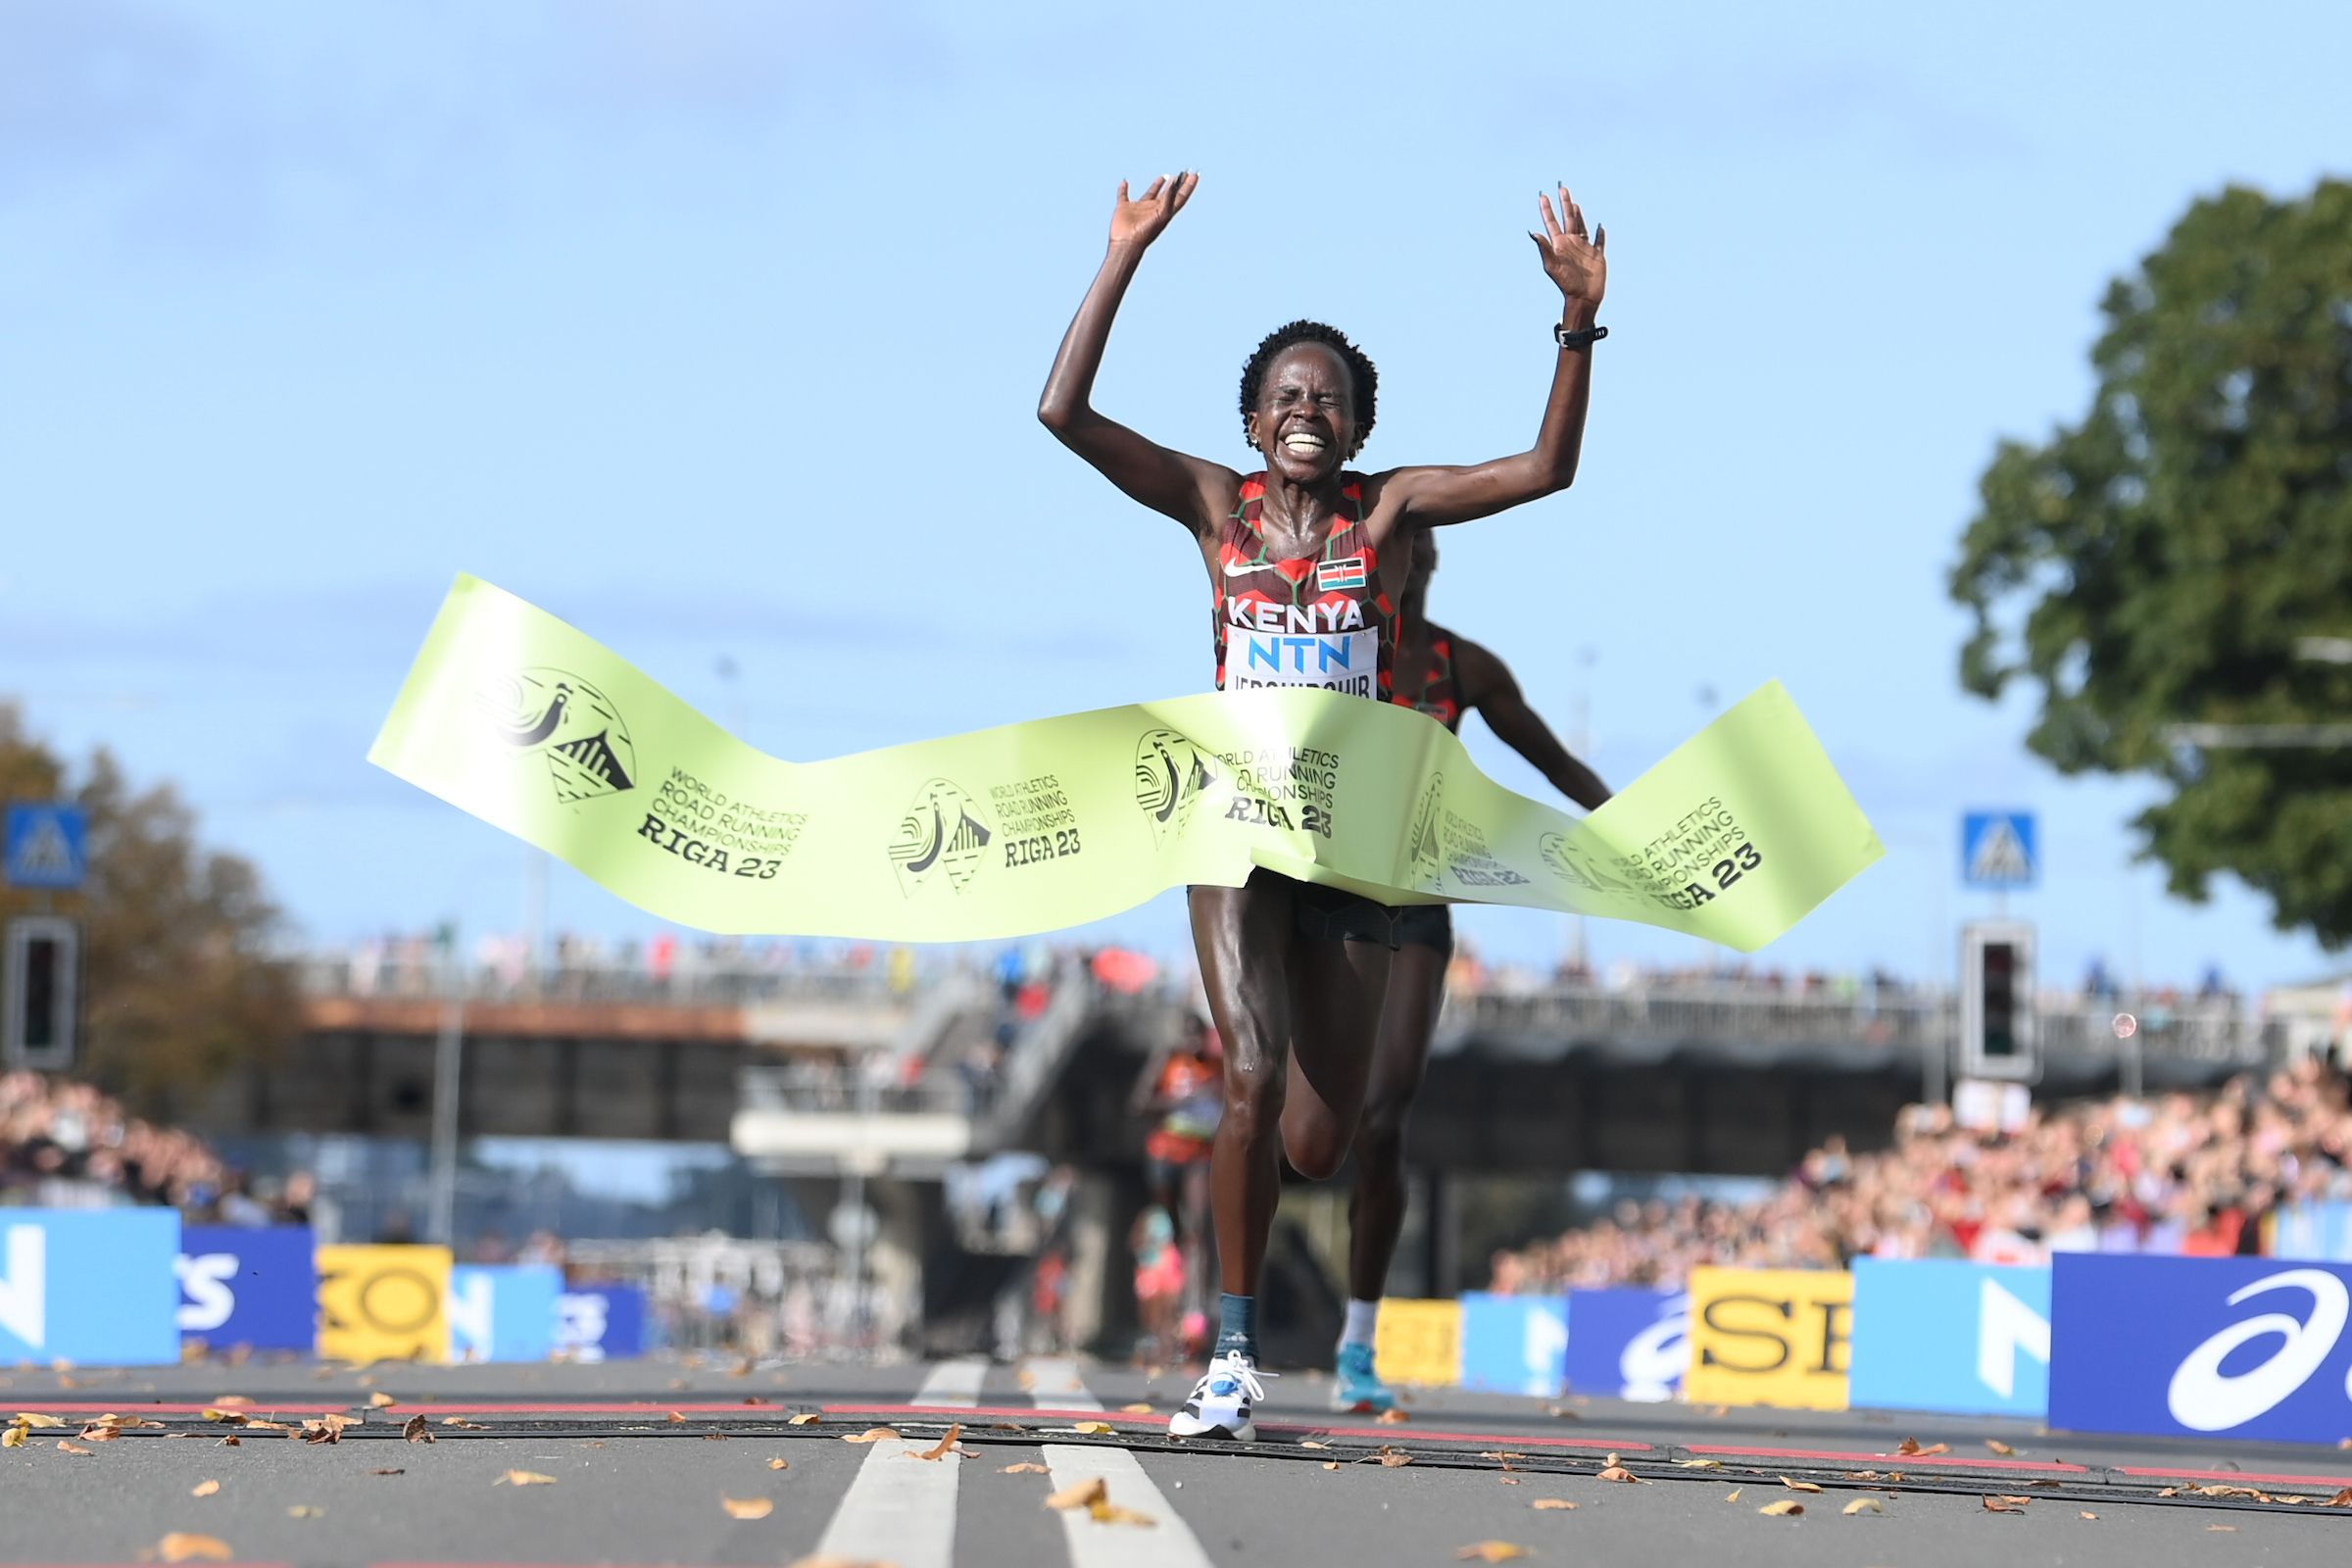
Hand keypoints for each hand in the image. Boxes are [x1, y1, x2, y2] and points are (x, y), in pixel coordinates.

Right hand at [1109, 173, 1197, 249]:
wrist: (1127, 243)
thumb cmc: (1146, 231)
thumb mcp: (1162, 213)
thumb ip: (1169, 197)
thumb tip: (1174, 181)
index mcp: (1165, 211)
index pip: (1180, 196)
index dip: (1188, 185)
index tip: (1195, 174)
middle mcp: (1154, 209)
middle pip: (1168, 194)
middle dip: (1177, 184)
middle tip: (1184, 173)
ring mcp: (1140, 209)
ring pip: (1151, 194)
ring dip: (1157, 186)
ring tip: (1164, 176)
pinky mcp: (1125, 208)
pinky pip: (1123, 195)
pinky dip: (1123, 189)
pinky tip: (1124, 182)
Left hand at [1529, 183, 1605, 306]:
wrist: (1583, 298)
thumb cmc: (1566, 284)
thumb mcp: (1552, 266)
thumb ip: (1544, 248)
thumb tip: (1533, 232)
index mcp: (1559, 245)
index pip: (1552, 223)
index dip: (1547, 209)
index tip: (1543, 195)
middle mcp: (1571, 244)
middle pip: (1568, 219)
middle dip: (1564, 204)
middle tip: (1562, 188)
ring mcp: (1584, 248)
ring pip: (1581, 226)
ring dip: (1578, 214)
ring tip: (1574, 203)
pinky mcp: (1597, 255)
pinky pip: (1599, 241)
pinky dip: (1600, 233)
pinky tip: (1599, 226)